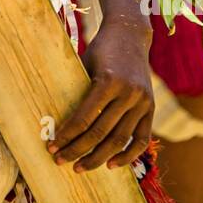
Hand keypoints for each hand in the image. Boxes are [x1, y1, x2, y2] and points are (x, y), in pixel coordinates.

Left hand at [48, 25, 153, 171]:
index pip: (83, 118)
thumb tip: (55, 122)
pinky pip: (141, 138)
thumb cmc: (100, 50)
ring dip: (98, 158)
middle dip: (78, 150)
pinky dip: (128, 155)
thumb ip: (78, 92)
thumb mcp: (85, 64)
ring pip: (119, 140)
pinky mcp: (151, 107)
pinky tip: (111, 165)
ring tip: (80, 167)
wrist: (130, 36)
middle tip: (60, 161)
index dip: (66, 136)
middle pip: (100, 133)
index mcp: (107, 81)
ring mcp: (142, 101)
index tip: (52, 147)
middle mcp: (127, 93)